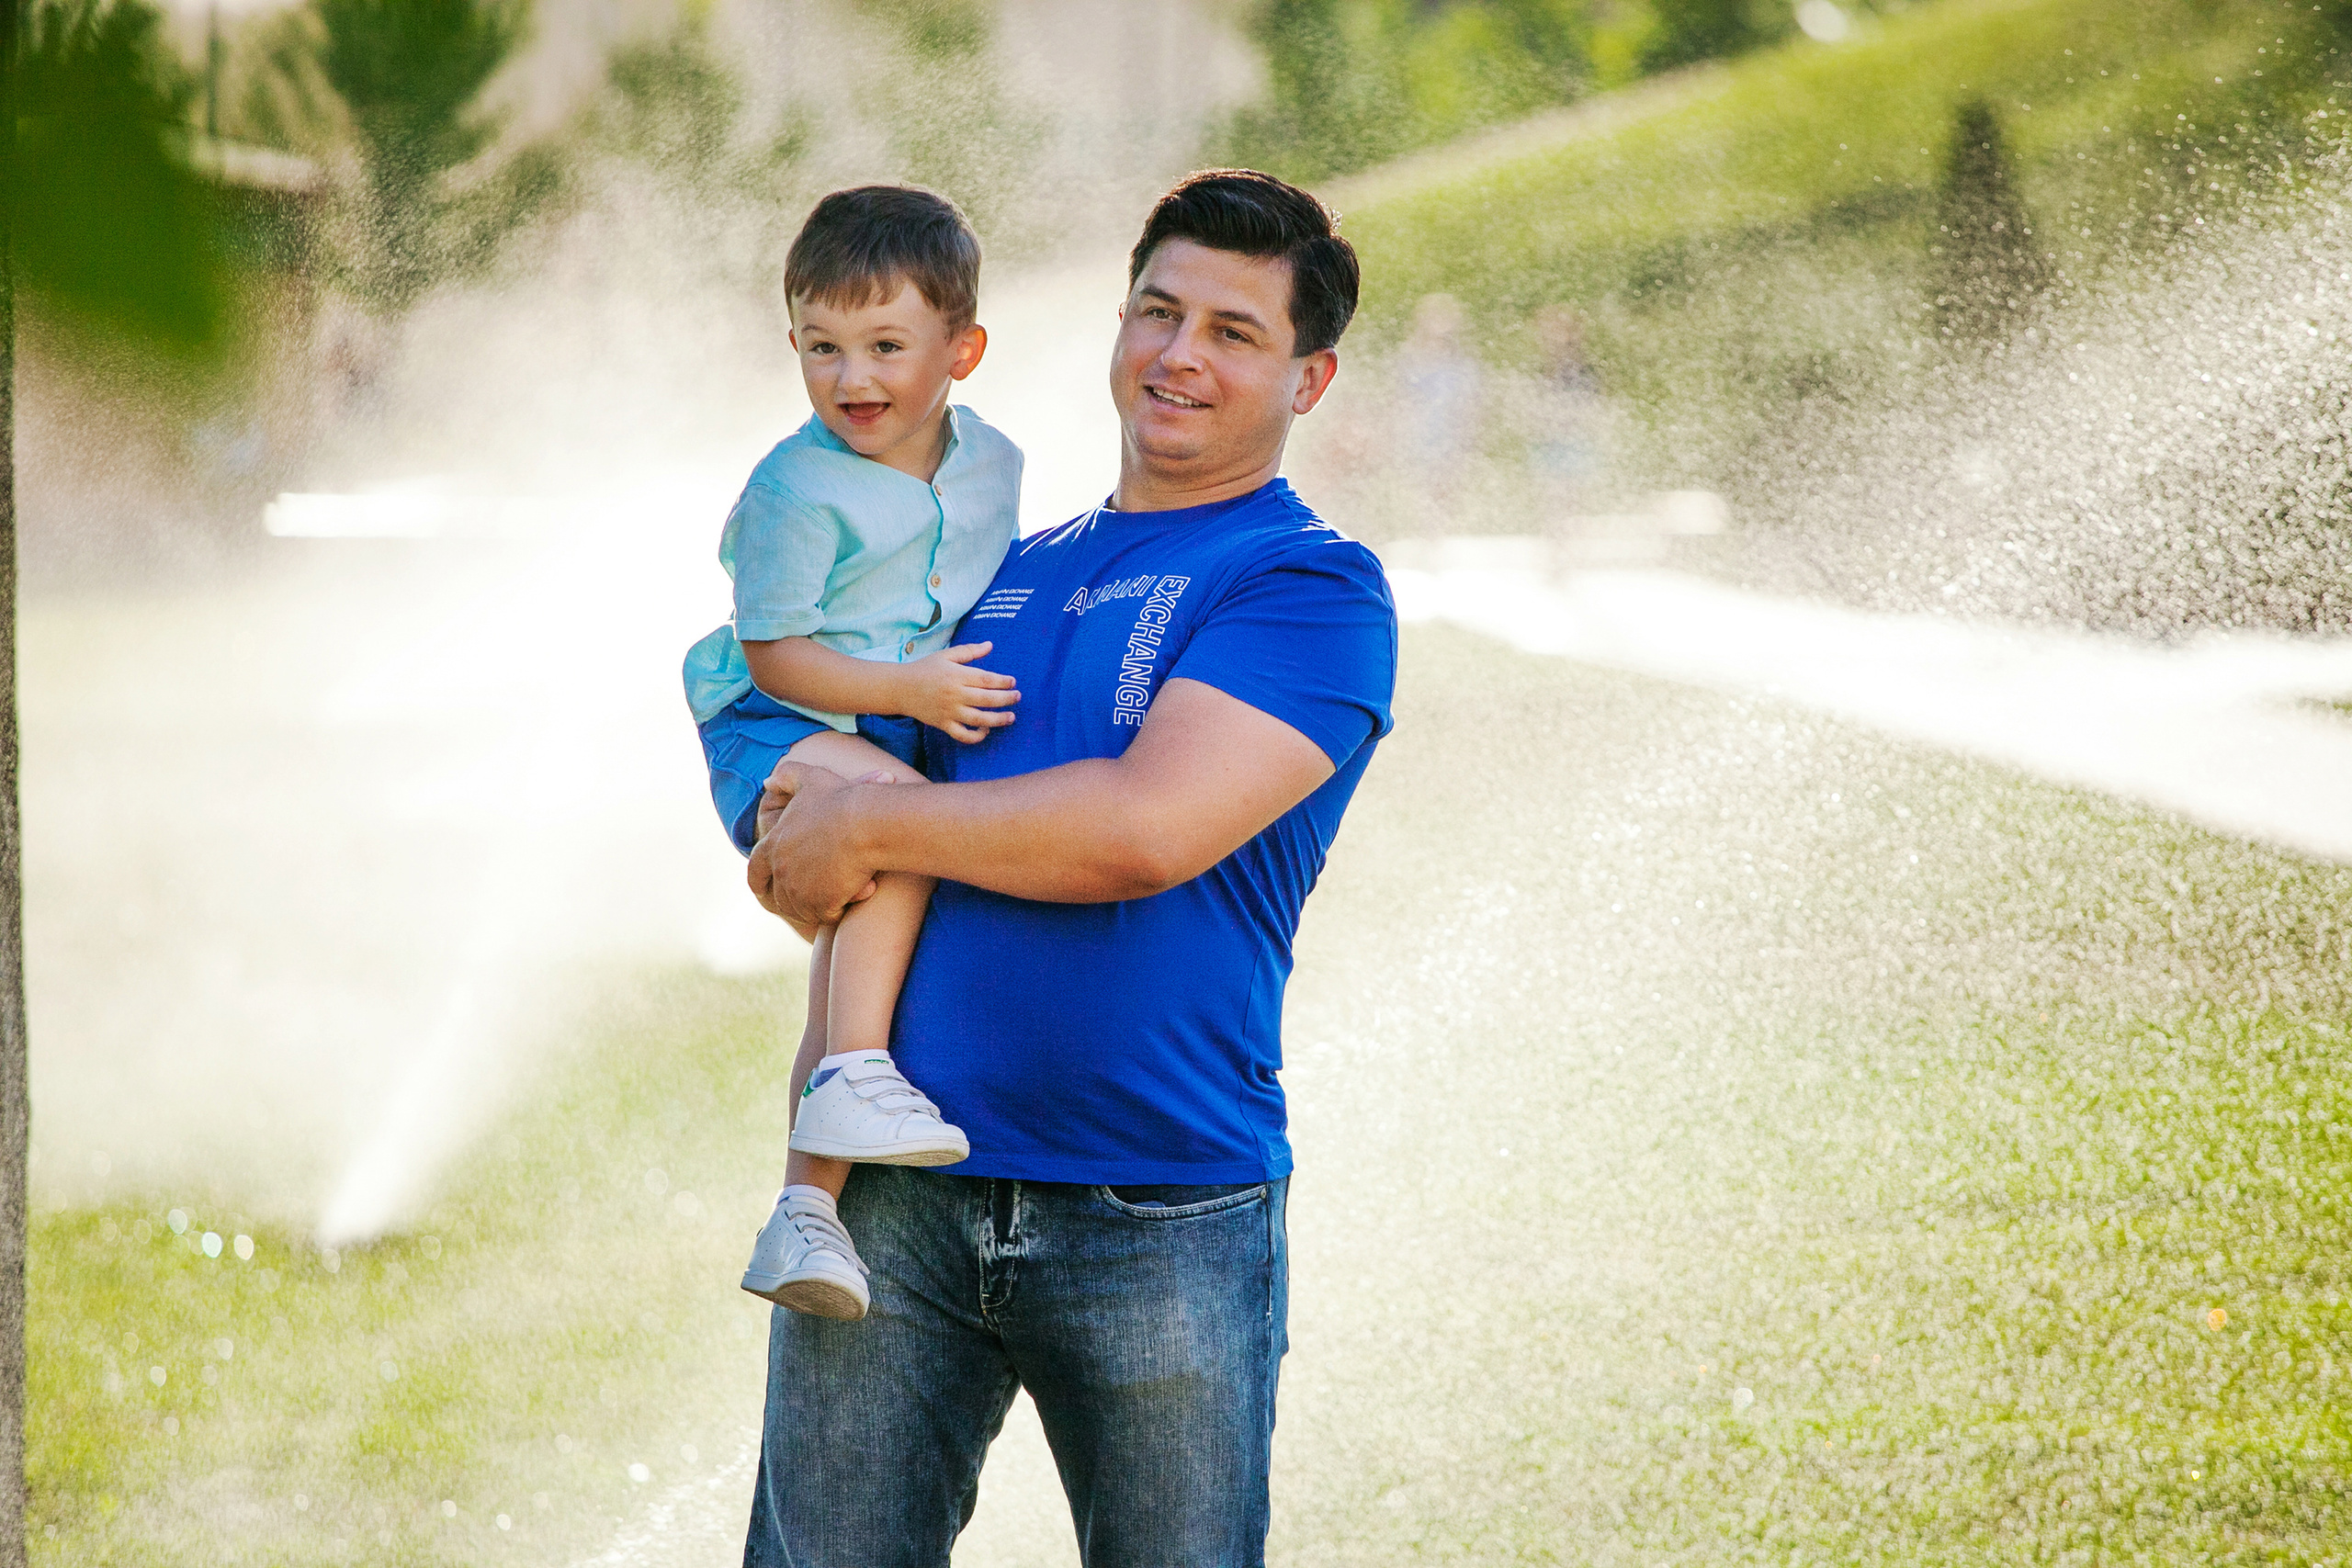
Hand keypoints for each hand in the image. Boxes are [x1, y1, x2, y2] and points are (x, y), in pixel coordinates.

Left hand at [749, 761, 882, 926]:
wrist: (864, 824)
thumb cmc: (841, 799)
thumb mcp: (810, 778)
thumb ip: (786, 776)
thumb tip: (767, 781)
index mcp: (774, 844)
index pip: (756, 869)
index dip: (759, 881)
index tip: (762, 890)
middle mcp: (781, 870)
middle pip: (781, 895)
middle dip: (797, 897)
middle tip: (818, 895)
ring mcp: (799, 890)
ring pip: (804, 908)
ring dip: (819, 905)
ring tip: (840, 894)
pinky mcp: (820, 903)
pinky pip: (827, 915)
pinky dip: (838, 910)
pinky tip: (853, 897)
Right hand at [894, 642, 1017, 742]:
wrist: (900, 688)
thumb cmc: (924, 668)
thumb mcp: (946, 655)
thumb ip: (969, 651)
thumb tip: (991, 645)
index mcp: (956, 675)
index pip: (986, 679)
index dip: (1003, 681)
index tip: (1013, 682)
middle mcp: (954, 694)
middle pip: (987, 699)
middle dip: (1006, 699)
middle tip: (1018, 697)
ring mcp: (949, 711)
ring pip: (979, 719)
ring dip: (998, 720)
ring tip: (1011, 717)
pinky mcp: (943, 724)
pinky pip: (963, 735)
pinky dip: (976, 736)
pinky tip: (986, 730)